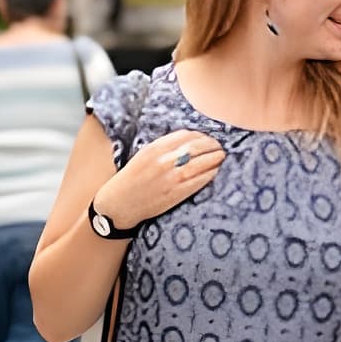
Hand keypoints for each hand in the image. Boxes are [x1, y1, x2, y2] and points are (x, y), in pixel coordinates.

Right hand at [94, 130, 225, 226]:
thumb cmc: (132, 179)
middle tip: (220, 146)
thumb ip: (164, 146)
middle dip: (212, 145)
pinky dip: (211, 174)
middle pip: (197, 147)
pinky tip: (215, 171)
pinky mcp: (176, 193)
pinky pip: (200, 180)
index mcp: (154, 149)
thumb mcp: (144, 156)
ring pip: (202, 163)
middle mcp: (163, 161)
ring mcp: (171, 178)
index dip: (200, 135)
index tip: (207, 137)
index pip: (186, 135)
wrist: (119, 206)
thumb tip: (190, 139)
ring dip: (216, 158)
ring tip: (221, 156)